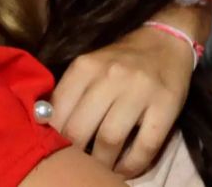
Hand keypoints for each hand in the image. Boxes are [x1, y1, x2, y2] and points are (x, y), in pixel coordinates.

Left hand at [50, 26, 194, 177]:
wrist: (164, 41)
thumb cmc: (120, 60)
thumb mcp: (89, 66)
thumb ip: (68, 92)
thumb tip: (45, 126)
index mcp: (85, 67)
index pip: (58, 110)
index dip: (53, 136)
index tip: (54, 148)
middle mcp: (110, 76)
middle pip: (80, 128)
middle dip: (75, 153)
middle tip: (76, 164)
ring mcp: (139, 91)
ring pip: (110, 139)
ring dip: (102, 163)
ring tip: (99, 169)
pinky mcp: (166, 105)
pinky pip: (145, 146)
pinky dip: (132, 165)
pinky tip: (124, 170)